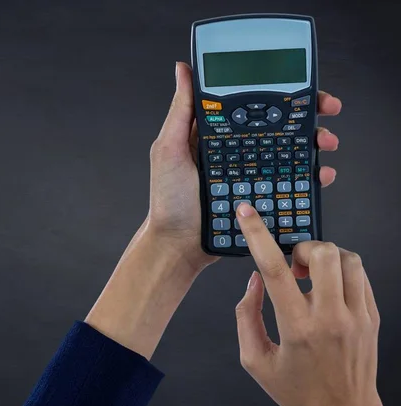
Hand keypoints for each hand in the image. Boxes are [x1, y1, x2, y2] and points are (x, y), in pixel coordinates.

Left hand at [147, 62, 341, 270]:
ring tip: (326, 142)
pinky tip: (321, 173)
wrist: (179, 245)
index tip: (299, 84)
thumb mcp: (169, 148)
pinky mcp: (260, 195)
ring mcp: (249, 172)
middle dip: (305, 114)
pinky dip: (310, 175)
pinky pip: (290, 181)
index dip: (274, 91)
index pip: (249, 104)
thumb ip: (180, 111)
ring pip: (289, 150)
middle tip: (327, 109)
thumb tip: (183, 69)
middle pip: (276, 124)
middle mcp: (234, 150)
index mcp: (214, 134)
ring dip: (314, 142)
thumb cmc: (169, 199)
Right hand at [234, 203, 389, 405]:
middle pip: (321, 253)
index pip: (274, 269)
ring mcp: (358, 316)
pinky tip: (329, 287)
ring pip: (347, 258)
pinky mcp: (373, 317)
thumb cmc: (298, 390)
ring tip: (312, 275)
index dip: (257, 235)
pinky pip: (361, 274)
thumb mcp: (255, 360)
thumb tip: (254, 281)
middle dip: (301, 247)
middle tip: (292, 264)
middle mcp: (330, 318)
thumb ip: (246, 316)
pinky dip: (341, 270)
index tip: (248, 213)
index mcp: (297, 328)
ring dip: (324, 256)